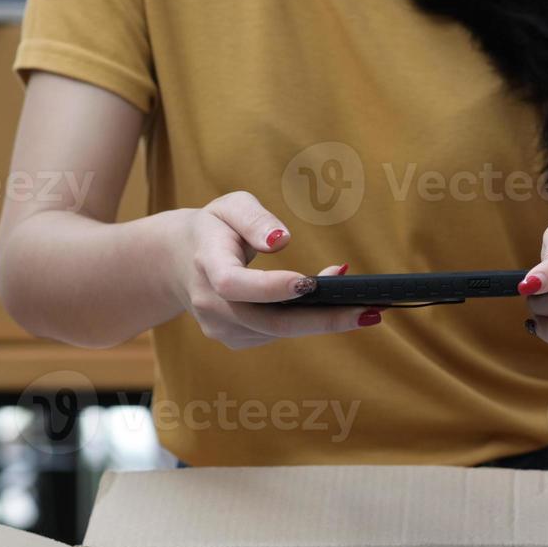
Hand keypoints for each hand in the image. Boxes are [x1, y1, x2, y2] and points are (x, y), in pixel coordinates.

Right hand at [167, 191, 380, 349]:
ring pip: (279, 330)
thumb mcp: (230, 206)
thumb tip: (281, 240)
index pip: (234, 285)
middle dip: (323, 318)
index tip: (309, 282)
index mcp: (207, 265)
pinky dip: (308, 321)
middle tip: (368, 311)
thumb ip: (254, 218)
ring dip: (323, 318)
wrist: (179, 262)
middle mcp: (211, 304)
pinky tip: (334, 308)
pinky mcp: (235, 340)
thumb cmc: (215, 228)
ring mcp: (222, 329)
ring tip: (365, 304)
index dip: (271, 287)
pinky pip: (278, 333)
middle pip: (269, 321)